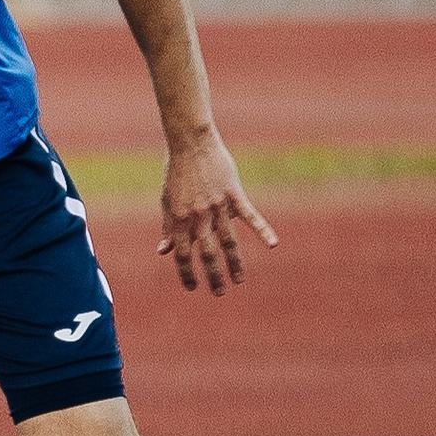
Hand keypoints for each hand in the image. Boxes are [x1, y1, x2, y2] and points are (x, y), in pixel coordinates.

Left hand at [157, 131, 277, 295]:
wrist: (190, 143)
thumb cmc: (176, 173)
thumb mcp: (167, 201)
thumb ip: (168, 227)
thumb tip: (162, 251)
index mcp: (180, 220)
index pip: (182, 254)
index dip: (186, 272)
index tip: (192, 287)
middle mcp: (198, 217)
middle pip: (207, 253)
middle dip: (213, 276)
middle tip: (219, 292)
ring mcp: (217, 206)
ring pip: (228, 241)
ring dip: (234, 263)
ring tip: (239, 280)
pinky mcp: (233, 194)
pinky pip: (249, 216)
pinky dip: (262, 229)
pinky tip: (273, 244)